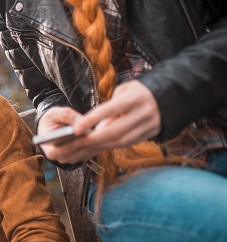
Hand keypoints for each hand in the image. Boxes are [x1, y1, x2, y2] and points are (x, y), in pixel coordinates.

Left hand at [38, 81, 160, 163]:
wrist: (170, 96)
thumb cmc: (139, 91)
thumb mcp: (124, 91)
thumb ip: (110, 109)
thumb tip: (94, 129)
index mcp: (135, 98)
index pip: (110, 110)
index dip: (92, 120)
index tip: (76, 129)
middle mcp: (144, 113)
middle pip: (114, 132)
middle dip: (90, 141)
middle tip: (72, 145)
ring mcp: (149, 126)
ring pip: (120, 142)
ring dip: (97, 147)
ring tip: (78, 150)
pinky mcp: (148, 135)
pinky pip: (125, 145)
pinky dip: (108, 147)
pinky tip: (93, 150)